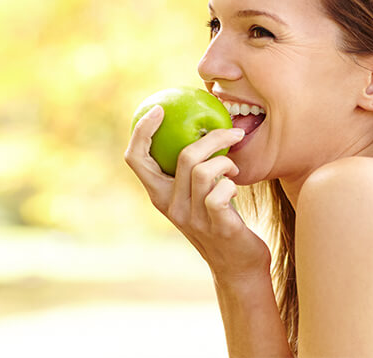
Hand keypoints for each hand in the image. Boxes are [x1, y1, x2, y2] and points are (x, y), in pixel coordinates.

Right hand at [124, 105, 271, 280]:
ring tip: (234, 165)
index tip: (158, 109)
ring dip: (226, 160)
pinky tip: (236, 186)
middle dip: (211, 137)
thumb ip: (190, 170)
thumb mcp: (197, 194)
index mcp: (160, 194)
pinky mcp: (217, 228)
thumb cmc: (219, 219)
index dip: (141, 132)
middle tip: (232, 131)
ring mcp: (191, 219)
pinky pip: (220, 194)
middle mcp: (170, 206)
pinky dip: (232, 183)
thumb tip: (200, 127)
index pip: (136, 159)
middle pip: (181, 157)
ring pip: (202, 171)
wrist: (236, 265)